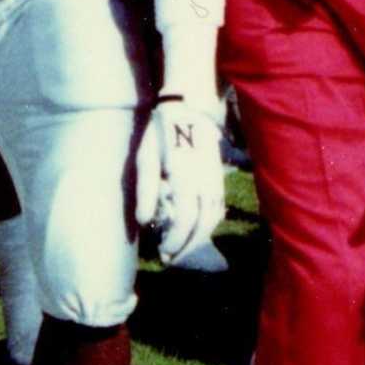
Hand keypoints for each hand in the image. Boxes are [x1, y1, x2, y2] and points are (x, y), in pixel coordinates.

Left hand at [135, 95, 225, 263]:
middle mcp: (205, 182)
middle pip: (203, 224)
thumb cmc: (160, 132)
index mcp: (186, 179)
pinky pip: (218, 206)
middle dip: (188, 245)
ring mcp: (215, 178)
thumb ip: (146, 191)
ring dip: (199, 237)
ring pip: (214, 217)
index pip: (186, 221)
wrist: (188, 106)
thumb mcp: (145, 157)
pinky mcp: (218, 175)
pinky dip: (209, 222)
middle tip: (170, 258)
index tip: (163, 252)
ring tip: (182, 247)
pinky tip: (197, 227)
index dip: (176, 241)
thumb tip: (145, 222)